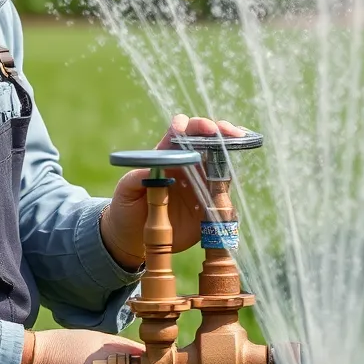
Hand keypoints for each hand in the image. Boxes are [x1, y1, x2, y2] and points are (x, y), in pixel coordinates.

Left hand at [100, 114, 245, 268]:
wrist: (134, 238)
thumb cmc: (126, 208)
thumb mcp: (125, 191)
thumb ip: (137, 178)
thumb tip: (154, 170)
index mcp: (166, 157)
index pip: (179, 133)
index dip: (189, 125)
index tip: (194, 128)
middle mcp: (186, 165)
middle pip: (205, 140)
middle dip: (218, 130)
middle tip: (228, 131)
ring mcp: (199, 183)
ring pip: (219, 160)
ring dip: (229, 149)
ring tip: (238, 142)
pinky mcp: (208, 203)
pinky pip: (223, 189)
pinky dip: (231, 179)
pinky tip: (236, 173)